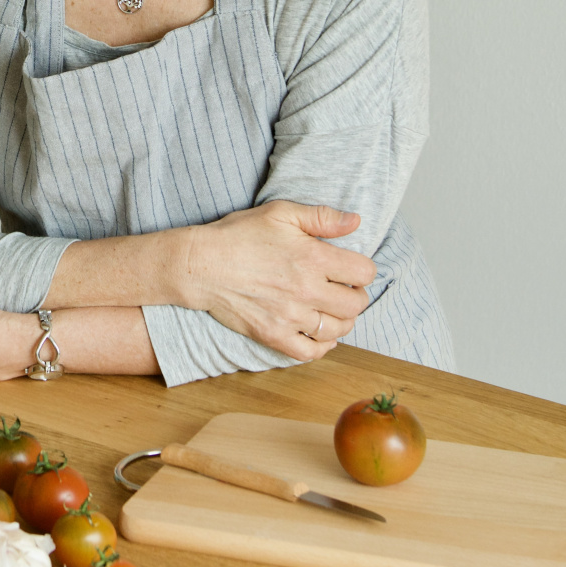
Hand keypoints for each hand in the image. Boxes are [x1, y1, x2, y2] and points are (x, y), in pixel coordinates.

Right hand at [180, 200, 376, 361]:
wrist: (201, 264)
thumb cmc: (239, 234)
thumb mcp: (280, 213)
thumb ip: (321, 217)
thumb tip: (356, 220)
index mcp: (312, 257)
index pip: (364, 272)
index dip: (361, 269)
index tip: (350, 267)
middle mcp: (306, 290)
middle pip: (356, 304)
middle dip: (355, 295)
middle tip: (342, 288)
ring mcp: (290, 316)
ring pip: (338, 330)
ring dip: (341, 320)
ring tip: (330, 308)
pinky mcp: (274, 335)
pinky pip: (311, 352)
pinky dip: (322, 346)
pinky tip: (318, 332)